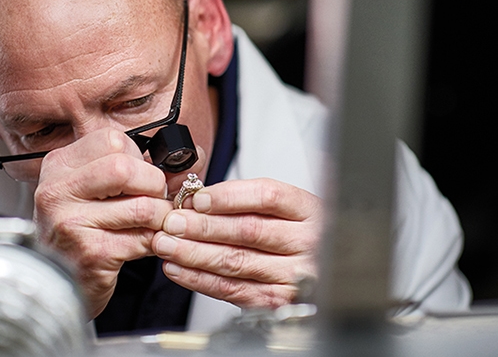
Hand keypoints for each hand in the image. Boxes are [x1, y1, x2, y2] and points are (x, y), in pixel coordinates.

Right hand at [33, 128, 172, 317]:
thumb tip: (192, 158)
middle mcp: (58, 190)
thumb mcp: (98, 192)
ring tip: (153, 223)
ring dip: (160, 216)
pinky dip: (156, 239)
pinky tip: (145, 241)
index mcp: (60, 165)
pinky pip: (143, 238)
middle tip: (155, 200)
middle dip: (155, 185)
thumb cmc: (84, 233)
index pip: (112, 140)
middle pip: (125, 168)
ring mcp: (71, 222)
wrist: (61, 285)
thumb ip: (139, 169)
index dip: (140, 158)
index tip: (143, 175)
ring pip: (142, 206)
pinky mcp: (91, 253)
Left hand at [152, 178, 321, 308]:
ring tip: (167, 244)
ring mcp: (293, 274)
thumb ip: (251, 201)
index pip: (268, 196)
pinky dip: (200, 279)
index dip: (229, 197)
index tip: (199, 198)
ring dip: (194, 252)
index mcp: (309, 210)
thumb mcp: (290, 209)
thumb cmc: (301, 236)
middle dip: (202, 225)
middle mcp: (306, 242)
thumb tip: (199, 200)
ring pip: (236, 261)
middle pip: (248, 230)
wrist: (331, 272)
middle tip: (172, 222)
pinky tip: (180, 268)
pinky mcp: (277, 300)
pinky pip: (232, 289)